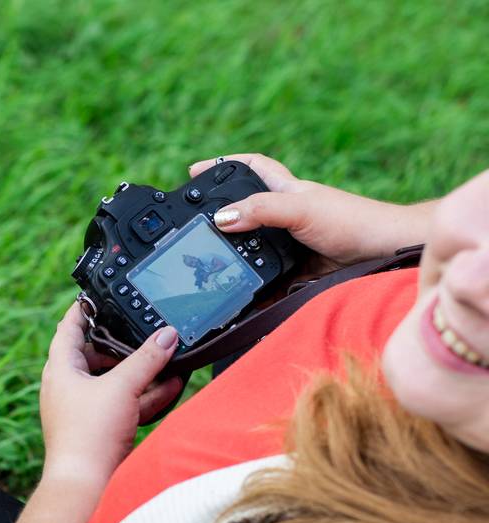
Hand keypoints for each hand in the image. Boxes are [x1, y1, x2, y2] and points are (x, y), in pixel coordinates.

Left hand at [39, 304, 182, 489]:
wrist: (85, 484)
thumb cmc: (89, 434)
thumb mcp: (122, 387)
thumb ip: (147, 359)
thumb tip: (167, 335)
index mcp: (61, 370)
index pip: (67, 329)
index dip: (81, 310)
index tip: (94, 297)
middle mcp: (67, 387)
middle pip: (95, 355)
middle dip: (123, 347)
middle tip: (145, 334)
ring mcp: (83, 409)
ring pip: (114, 381)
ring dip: (141, 373)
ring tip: (169, 361)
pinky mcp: (99, 428)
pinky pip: (124, 404)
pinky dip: (145, 396)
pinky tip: (172, 388)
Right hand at [191, 153, 432, 272]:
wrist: (386, 255)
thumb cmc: (353, 221)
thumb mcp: (300, 209)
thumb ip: (261, 210)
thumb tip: (221, 220)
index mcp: (286, 190)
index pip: (250, 168)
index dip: (223, 165)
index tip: (194, 172)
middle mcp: (285, 216)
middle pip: (244, 215)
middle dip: (220, 223)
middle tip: (193, 235)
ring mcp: (290, 246)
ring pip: (252, 254)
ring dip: (235, 264)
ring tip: (212, 273)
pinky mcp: (296, 273)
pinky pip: (267, 283)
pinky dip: (255, 293)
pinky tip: (242, 301)